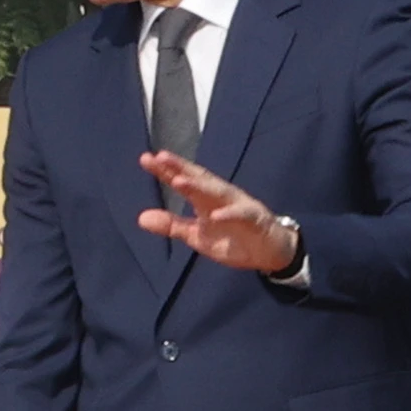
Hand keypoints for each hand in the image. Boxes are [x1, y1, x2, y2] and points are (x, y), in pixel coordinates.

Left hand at [132, 151, 302, 276]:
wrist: (269, 252)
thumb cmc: (232, 239)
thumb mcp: (197, 236)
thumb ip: (171, 226)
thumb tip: (141, 218)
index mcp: (204, 199)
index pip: (183, 181)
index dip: (165, 171)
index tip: (146, 159)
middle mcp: (220, 196)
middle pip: (198, 179)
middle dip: (180, 168)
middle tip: (160, 157)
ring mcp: (237, 205)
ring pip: (217, 192)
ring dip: (200, 186)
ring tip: (180, 180)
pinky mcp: (254, 219)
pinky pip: (241, 215)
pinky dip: (229, 214)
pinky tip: (215, 216)